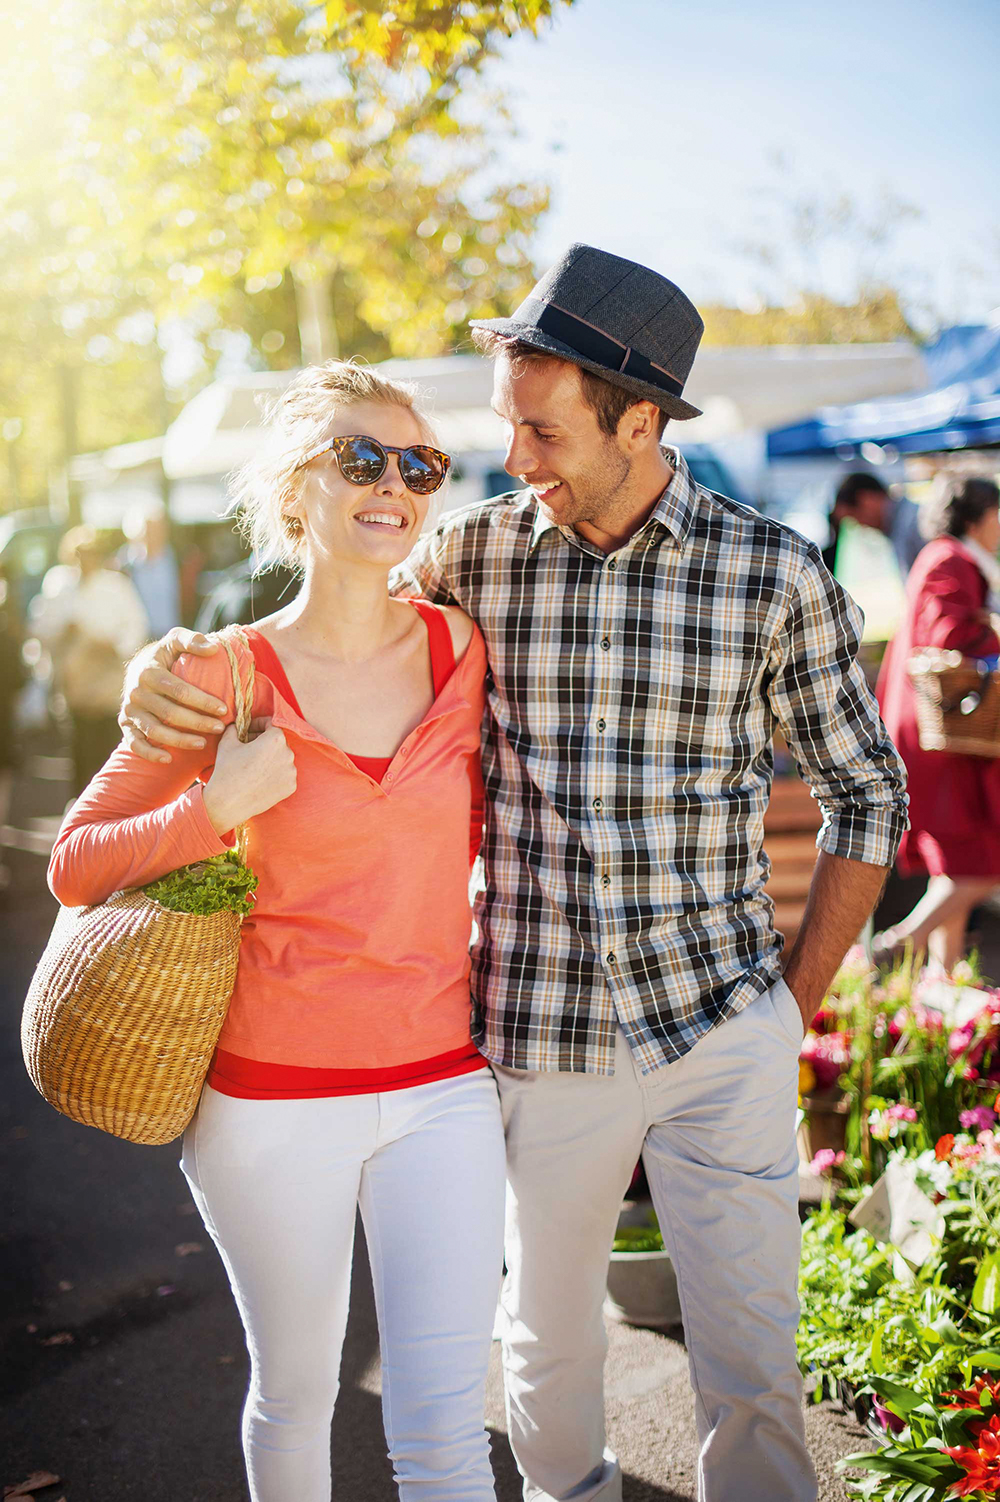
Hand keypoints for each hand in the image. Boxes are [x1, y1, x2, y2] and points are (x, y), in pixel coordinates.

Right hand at [119, 629, 226, 762]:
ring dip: (179, 740)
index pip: (179, 690)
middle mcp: (136, 692)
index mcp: (149, 672)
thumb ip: (192, 640)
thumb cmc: (165, 655)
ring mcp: (130, 710)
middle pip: (169, 713)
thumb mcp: (175, 640)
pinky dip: (149, 753)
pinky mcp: (125, 724)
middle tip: (219, 728)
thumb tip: (214, 648)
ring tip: (203, 744)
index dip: (202, 701)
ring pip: (155, 731)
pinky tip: (168, 759)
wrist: (138, 668)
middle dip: (197, 722)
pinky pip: (134, 743)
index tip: (223, 709)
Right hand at [202, 721, 296, 835]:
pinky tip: (260, 777)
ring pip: (282, 758)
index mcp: (275, 739)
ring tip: (254, 764)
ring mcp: (291, 772)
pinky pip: (284, 774)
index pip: (271, 724)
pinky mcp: (291, 787)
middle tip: (248, 747)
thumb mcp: (227, 742)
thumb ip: (235, 728)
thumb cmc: (227, 770)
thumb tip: (237, 725)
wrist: (228, 803)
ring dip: (270, 758)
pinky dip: (274, 773)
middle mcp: (288, 754)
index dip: (258, 724)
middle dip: (264, 742)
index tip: (248, 730)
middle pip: (277, 742)